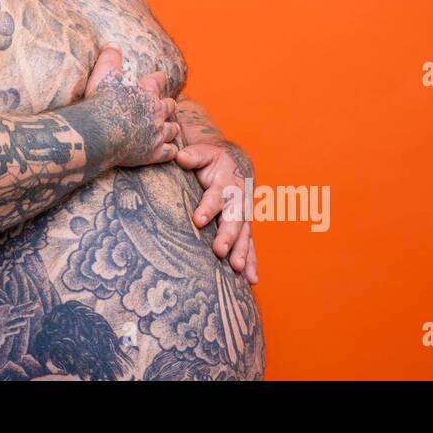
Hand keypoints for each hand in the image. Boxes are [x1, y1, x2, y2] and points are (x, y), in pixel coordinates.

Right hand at [83, 43, 178, 167]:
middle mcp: (157, 110)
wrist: (98, 132)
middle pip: (170, 105)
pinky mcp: (154, 153)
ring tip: (167, 128)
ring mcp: (157, 133)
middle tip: (160, 108)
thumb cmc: (100, 101)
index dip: (158, 80)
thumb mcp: (103, 72)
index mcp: (147, 90)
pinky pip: (170, 151)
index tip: (157, 80)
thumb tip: (113, 43)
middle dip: (166, 106)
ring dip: (170, 127)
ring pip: (173, 128)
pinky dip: (169, 150)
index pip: (160, 80)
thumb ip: (111, 57)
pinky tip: (166, 150)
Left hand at [175, 137, 259, 284]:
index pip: (215, 196)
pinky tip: (252, 280)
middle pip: (233, 220)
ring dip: (241, 252)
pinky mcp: (244, 227)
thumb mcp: (203, 153)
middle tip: (219, 251)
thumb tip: (181, 156)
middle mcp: (238, 201)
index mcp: (226, 182)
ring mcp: (243, 215)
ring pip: (244, 235)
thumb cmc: (212, 160)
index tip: (198, 220)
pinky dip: (252, 262)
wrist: (234, 163)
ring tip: (236, 268)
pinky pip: (249, 245)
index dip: (208, 207)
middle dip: (227, 236)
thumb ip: (193, 155)